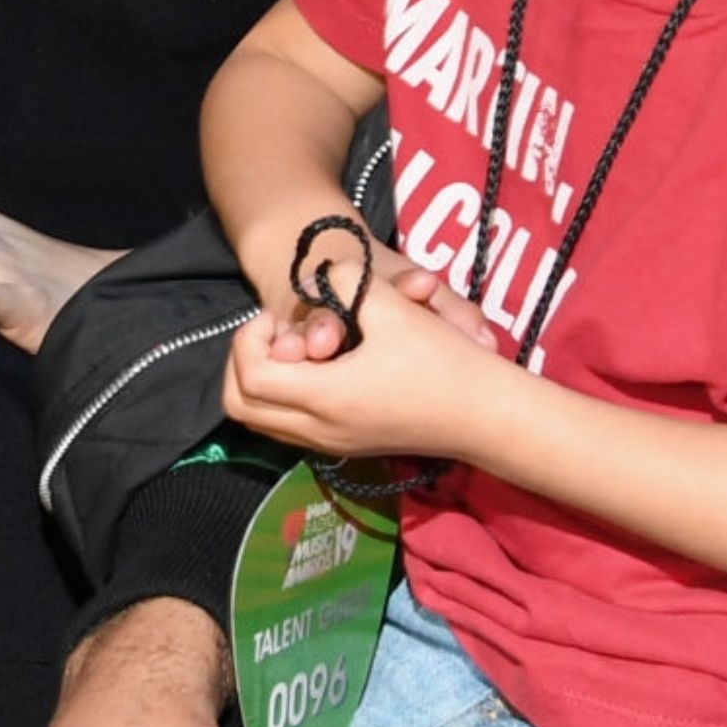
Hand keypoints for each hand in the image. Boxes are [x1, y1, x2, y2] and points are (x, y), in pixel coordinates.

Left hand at [223, 261, 505, 460]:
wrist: (485, 417)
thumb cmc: (443, 361)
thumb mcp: (393, 307)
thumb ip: (345, 281)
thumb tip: (313, 279)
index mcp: (327, 397)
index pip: (251, 375)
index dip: (250, 340)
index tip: (276, 315)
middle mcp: (319, 429)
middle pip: (241, 407)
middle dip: (243, 363)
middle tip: (274, 331)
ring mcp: (331, 444)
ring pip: (260, 422)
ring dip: (260, 382)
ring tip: (294, 347)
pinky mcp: (345, 447)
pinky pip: (287, 429)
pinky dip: (281, 399)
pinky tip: (316, 368)